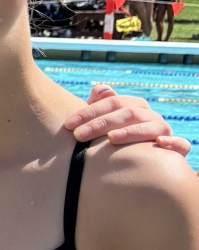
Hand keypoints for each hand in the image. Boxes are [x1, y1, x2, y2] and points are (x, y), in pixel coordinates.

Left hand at [64, 84, 191, 153]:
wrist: (139, 161)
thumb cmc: (113, 139)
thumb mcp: (102, 123)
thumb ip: (97, 105)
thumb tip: (102, 89)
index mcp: (133, 107)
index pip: (112, 102)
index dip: (90, 111)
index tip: (68, 123)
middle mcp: (150, 116)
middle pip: (128, 113)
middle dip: (101, 123)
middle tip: (78, 135)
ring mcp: (164, 131)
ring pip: (152, 126)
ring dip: (131, 132)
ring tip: (111, 138)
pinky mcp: (177, 149)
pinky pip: (181, 145)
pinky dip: (173, 143)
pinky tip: (159, 144)